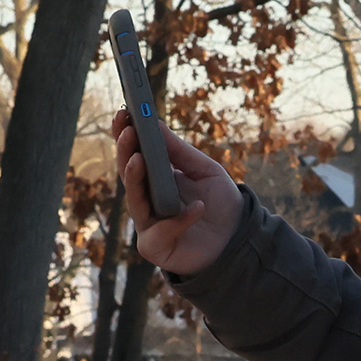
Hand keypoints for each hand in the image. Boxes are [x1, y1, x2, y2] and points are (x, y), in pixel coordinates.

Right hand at [119, 117, 239, 274]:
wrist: (237, 238)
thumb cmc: (219, 203)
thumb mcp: (203, 169)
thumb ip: (179, 151)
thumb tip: (155, 122)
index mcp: (153, 180)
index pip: (133, 155)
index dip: (125, 136)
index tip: (123, 113)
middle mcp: (145, 201)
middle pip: (128, 176)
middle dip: (125, 152)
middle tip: (127, 131)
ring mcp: (148, 224)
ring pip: (134, 202)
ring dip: (135, 179)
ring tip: (138, 160)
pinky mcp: (155, 246)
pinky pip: (160, 232)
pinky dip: (178, 219)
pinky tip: (197, 207)